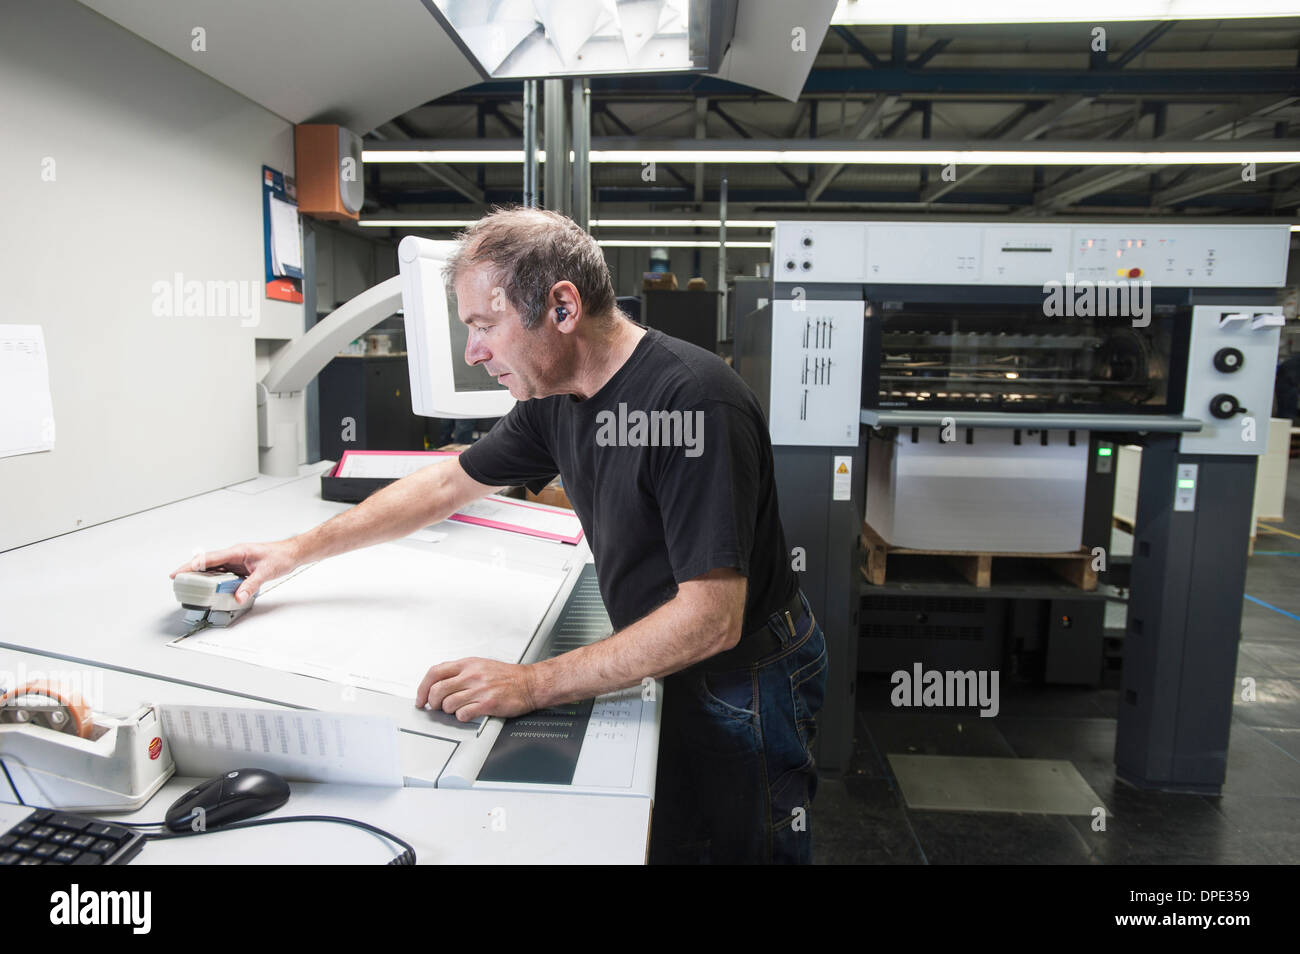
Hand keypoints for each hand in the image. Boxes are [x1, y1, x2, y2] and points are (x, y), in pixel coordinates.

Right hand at [169, 540, 299, 604]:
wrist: (292, 553)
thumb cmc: (280, 556)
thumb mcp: (265, 573)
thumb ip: (250, 585)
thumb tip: (238, 597)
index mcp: (236, 551)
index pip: (209, 558)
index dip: (191, 565)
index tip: (178, 573)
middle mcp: (234, 554)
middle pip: (207, 563)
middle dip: (191, 571)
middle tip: (178, 580)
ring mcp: (236, 560)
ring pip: (214, 568)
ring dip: (202, 576)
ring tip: (190, 586)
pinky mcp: (240, 566)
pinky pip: (223, 573)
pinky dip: (215, 579)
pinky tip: (211, 587)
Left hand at [415, 658, 539, 721]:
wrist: (530, 683)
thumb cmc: (507, 676)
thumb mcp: (480, 665)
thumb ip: (460, 671)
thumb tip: (438, 683)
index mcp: (468, 664)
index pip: (435, 672)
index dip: (422, 687)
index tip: (421, 698)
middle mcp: (472, 675)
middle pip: (437, 690)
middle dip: (433, 702)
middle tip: (436, 707)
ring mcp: (479, 689)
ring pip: (448, 704)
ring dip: (448, 711)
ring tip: (457, 709)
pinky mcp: (487, 704)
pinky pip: (463, 714)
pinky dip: (462, 717)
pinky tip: (468, 713)